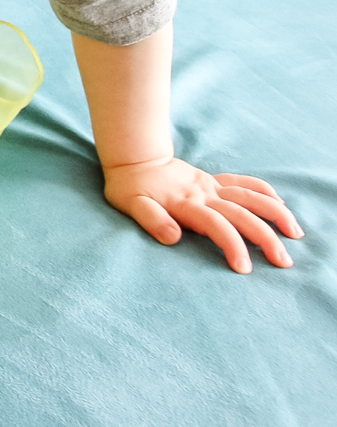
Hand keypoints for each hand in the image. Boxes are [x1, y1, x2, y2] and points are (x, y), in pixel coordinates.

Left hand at [103, 156, 303, 272]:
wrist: (134, 158)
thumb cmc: (130, 188)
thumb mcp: (131, 205)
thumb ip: (151, 220)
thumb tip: (173, 237)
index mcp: (185, 204)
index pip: (215, 225)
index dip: (232, 245)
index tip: (245, 268)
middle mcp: (203, 194)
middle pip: (241, 214)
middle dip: (265, 237)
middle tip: (283, 261)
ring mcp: (211, 186)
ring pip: (250, 197)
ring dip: (274, 213)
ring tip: (295, 233)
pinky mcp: (213, 181)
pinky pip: (243, 183)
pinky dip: (264, 191)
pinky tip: (280, 204)